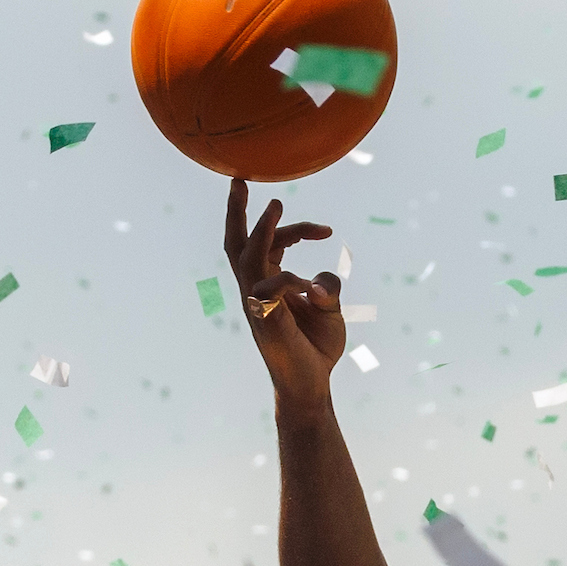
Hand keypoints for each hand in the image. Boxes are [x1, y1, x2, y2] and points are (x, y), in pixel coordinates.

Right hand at [224, 179, 342, 400]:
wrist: (311, 385)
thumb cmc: (316, 347)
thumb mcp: (330, 308)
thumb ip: (329, 285)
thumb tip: (321, 278)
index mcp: (269, 283)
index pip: (272, 244)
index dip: (296, 229)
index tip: (327, 231)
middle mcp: (256, 290)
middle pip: (236, 243)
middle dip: (237, 212)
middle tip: (239, 179)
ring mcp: (256, 305)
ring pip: (246, 258)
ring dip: (261, 230)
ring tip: (276, 204)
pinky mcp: (265, 321)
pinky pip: (267, 289)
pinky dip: (287, 279)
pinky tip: (307, 286)